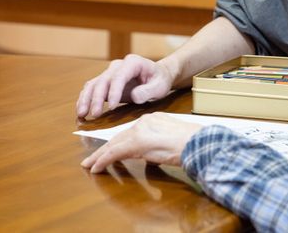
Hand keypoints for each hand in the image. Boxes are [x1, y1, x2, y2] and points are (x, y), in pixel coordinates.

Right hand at [76, 54, 174, 118]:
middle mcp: (118, 65)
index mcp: (133, 62)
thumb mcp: (160, 86)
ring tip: (82, 114)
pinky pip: (92, 89)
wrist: (158, 76)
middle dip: (96, 98)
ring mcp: (110, 73)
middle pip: (103, 80)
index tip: (111, 106)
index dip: (113, 92)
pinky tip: (81, 112)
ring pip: (93, 84)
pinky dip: (85, 99)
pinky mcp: (106, 82)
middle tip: (94, 114)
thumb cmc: (159, 80)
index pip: (119, 76)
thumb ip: (148, 91)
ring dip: (86, 99)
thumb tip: (134, 96)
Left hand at [81, 112, 201, 173]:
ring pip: (114, 143)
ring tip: (89, 164)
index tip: (110, 151)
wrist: (198, 142)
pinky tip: (96, 167)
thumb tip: (151, 160)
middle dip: (104, 149)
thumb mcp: (172, 143)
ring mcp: (140, 130)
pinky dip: (103, 160)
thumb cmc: (192, 144)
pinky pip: (115, 152)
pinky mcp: (137, 142)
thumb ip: (158, 147)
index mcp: (154, 120)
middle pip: (119, 137)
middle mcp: (145, 121)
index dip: (118, 143)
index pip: (130, 132)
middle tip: (91, 159)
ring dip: (100, 155)